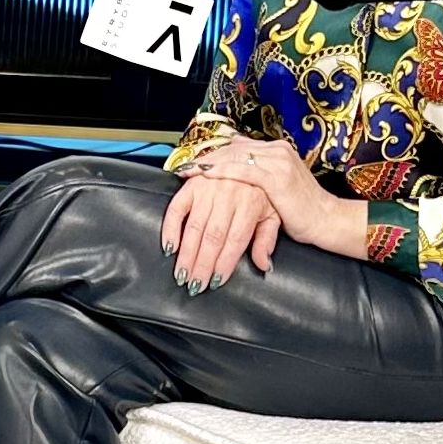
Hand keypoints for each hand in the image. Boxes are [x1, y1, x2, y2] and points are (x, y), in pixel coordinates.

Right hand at [159, 169, 280, 289]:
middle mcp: (228, 194)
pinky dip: (170, 228)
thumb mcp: (272, 213)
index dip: (224, 263)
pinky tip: (169, 247)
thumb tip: (264, 265)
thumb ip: (266, 239)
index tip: (216, 281)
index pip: (234, 241)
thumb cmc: (262, 190)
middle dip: (202, 264)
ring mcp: (207, 188)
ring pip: (194, 227)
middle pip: (212, 237)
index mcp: (251, 203)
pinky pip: (176, 208)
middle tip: (193, 285)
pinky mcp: (191, 184)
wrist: (249, 158)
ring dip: (186, 253)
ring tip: (181, 274)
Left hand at [172, 137, 367, 262]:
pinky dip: (220, 172)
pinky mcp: (276, 177)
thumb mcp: (276, 190)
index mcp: (274, 152)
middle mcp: (274, 151)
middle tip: (181, 168)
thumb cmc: (301, 209)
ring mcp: (276, 162)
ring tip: (188, 171)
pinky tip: (204, 175)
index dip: (210, 155)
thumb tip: (235, 166)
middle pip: (230, 152)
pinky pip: (242, 171)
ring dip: (207, 169)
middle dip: (204, 161)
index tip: (188, 162)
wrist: (327, 220)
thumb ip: (257, 176)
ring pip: (232, 160)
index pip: (235, 148)